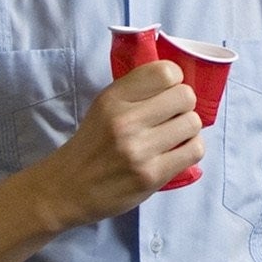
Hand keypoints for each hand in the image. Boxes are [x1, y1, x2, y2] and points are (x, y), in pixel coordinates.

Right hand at [26, 60, 203, 229]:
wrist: (66, 188)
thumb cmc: (92, 144)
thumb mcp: (104, 106)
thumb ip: (137, 90)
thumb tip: (180, 79)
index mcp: (113, 99)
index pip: (165, 72)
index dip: (174, 81)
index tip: (166, 92)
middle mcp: (126, 121)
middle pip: (185, 96)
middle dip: (183, 106)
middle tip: (172, 117)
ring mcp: (139, 150)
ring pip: (193, 123)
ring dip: (188, 129)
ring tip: (173, 136)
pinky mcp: (151, 176)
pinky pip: (195, 150)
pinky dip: (190, 149)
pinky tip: (176, 152)